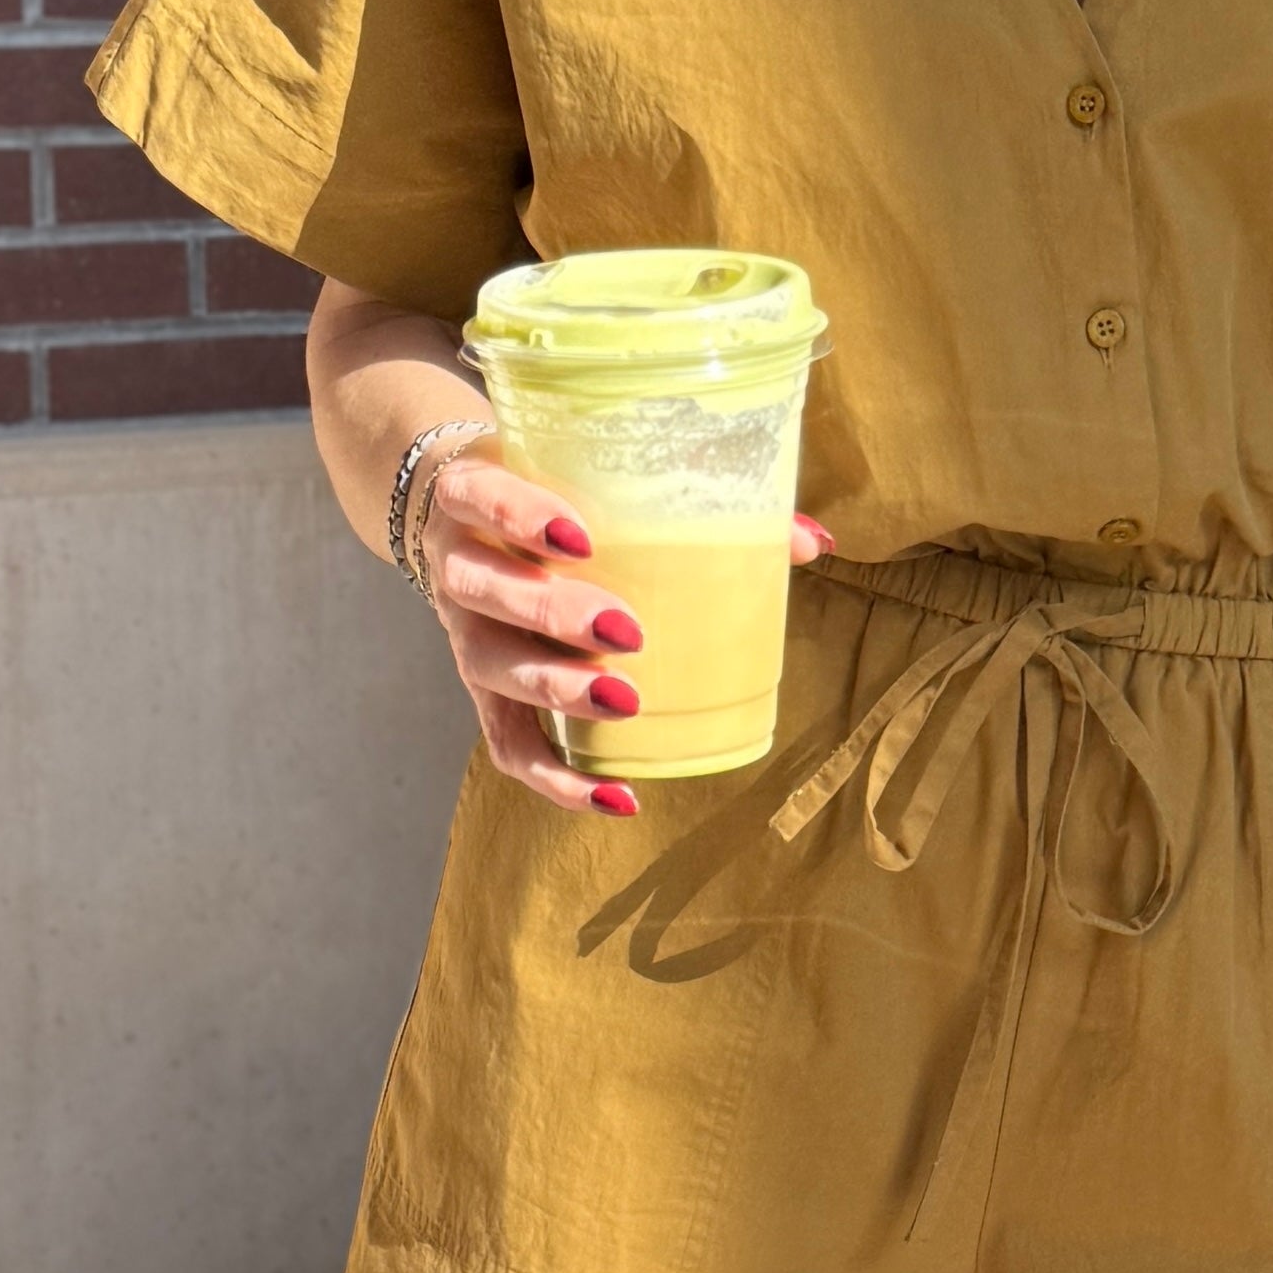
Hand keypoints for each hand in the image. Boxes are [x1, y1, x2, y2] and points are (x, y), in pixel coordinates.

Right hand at [419, 452, 829, 818]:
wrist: (457, 511)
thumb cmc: (548, 488)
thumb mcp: (589, 475)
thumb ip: (694, 499)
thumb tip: (815, 543)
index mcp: (475, 491)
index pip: (482, 496)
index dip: (520, 516)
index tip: (579, 536)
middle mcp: (459, 564)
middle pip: (489, 591)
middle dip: (554, 613)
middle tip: (627, 631)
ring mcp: (465, 634)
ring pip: (495, 668)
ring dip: (557, 688)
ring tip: (626, 701)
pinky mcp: (481, 693)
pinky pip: (510, 746)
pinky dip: (560, 779)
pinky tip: (619, 797)